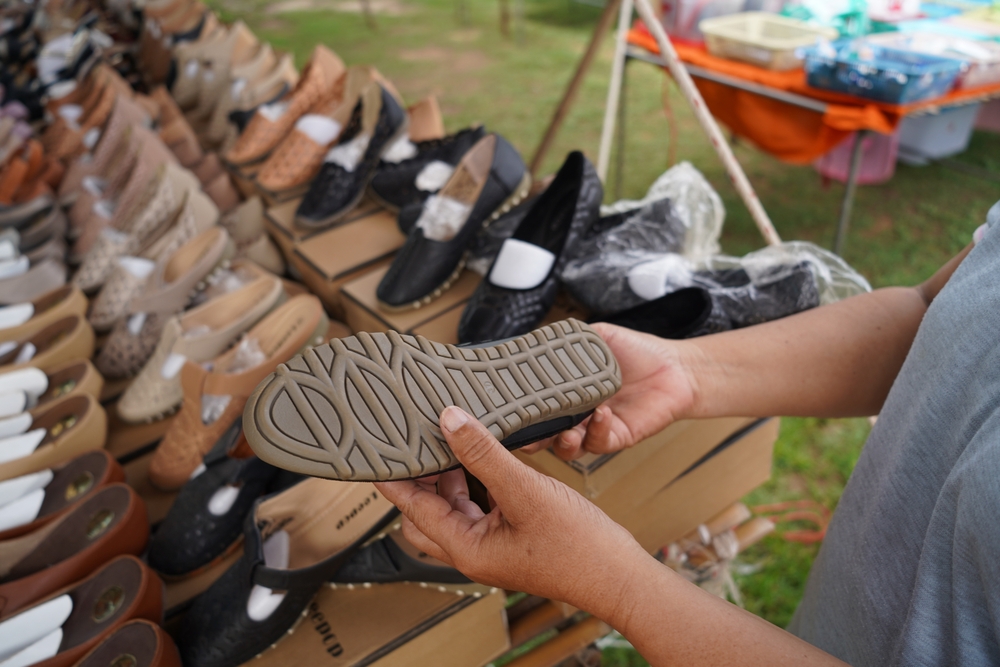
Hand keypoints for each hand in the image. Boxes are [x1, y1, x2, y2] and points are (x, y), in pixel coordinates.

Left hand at [374, 406, 651, 617]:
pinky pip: (480, 505)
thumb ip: (485, 455)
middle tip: (413, 440)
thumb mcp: (526, 491)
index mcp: (466, 548)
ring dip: (449, 476)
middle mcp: (472, 549)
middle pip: (425, 512)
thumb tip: (450, 420)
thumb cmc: (578, 546)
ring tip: (449, 439)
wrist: (619, 574)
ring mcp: (492, 544)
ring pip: (453, 507)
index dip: (393, 478)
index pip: (412, 508)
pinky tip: (487, 455)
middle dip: (418, 478)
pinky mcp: (511, 535)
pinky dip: (476, 481)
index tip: (375, 451)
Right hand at [520, 322, 697, 460]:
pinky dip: (597, 430)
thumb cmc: (636, 352)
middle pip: (544, 435)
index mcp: (566, 392)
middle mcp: (576, 415)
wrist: (674, 367)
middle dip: (531, 439)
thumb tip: (541, 338)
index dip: (519, 411)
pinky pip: (600, 442)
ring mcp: (595, 429)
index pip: (535, 406)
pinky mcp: (617, 438)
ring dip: (562, 442)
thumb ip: (570, 340)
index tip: (505, 407)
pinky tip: (601, 413)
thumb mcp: (597, 336)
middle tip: (524, 434)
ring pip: (568, 448)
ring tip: (565, 431)